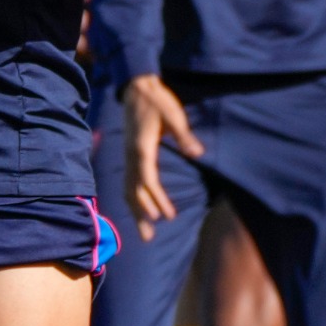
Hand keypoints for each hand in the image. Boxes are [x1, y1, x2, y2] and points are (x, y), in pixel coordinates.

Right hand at [124, 74, 203, 242]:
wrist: (136, 88)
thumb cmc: (157, 101)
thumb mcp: (174, 116)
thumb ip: (184, 136)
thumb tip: (197, 153)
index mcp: (142, 148)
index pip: (148, 179)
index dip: (156, 199)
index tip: (167, 216)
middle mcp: (131, 155)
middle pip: (134, 191)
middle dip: (141, 214)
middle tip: (149, 238)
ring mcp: (128, 155)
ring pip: (128, 188)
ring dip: (135, 210)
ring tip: (144, 232)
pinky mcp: (129, 154)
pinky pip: (128, 181)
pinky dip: (133, 198)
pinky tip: (138, 209)